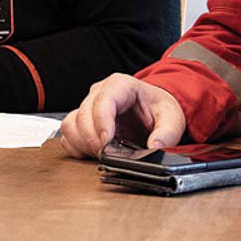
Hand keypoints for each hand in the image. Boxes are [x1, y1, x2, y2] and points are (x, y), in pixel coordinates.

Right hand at [58, 73, 186, 158]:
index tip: (106, 142)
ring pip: (71, 124)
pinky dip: (75, 146)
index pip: (103, 100)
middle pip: (83, 114)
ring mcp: (88, 107)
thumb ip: (167, 133)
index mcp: (121, 85)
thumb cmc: (159, 110)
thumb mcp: (172, 119)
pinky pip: (68, 134)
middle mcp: (100, 93)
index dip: (101, 122)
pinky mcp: (83, 122)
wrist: (153, 113)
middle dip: (93, 138)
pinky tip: (90, 153)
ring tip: (101, 154)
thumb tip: (156, 145)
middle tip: (108, 155)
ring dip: (82, 143)